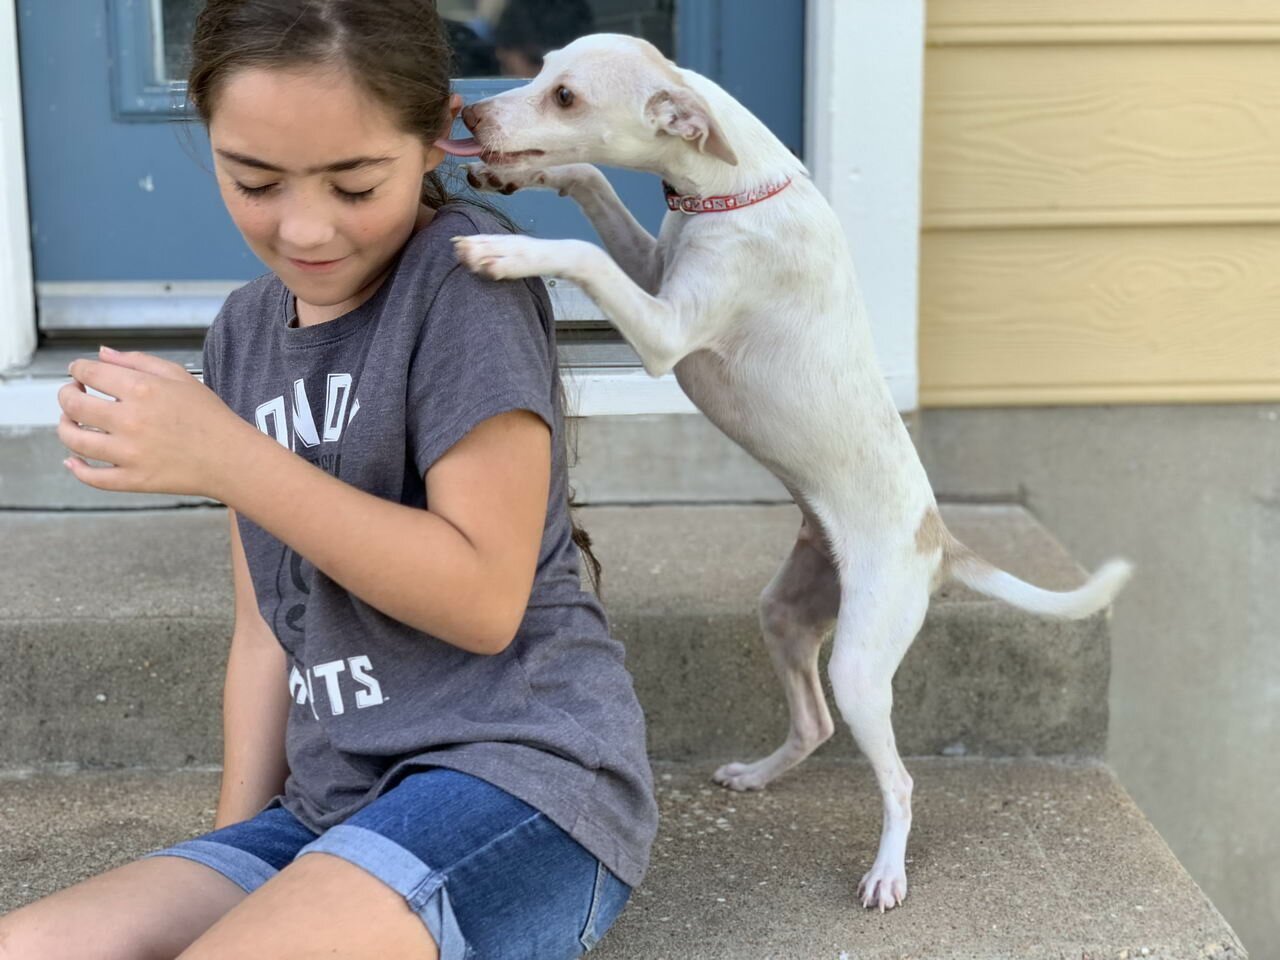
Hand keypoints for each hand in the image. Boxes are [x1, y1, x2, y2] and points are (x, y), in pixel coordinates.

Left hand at [58, 345, 252, 499]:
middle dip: (66, 394)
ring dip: (65, 427)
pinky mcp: (132, 479)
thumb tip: (101, 354)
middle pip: (73, 404)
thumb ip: (138, 360)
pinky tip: (73, 460)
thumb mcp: (179, 377)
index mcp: (142, 389)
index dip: (78, 369)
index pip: (89, 372)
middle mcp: (130, 420)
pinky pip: (91, 476)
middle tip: (72, 394)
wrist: (232, 458)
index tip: (78, 372)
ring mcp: (129, 453)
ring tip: (72, 422)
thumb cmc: (210, 417)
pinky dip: (76, 468)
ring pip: (74, 439)